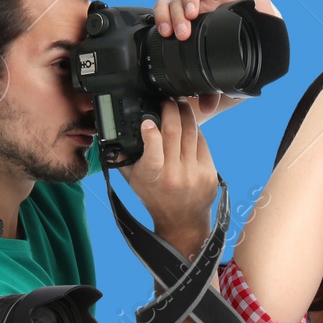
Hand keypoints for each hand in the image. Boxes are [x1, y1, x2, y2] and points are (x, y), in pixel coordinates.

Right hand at [123, 98, 217, 259]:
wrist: (182, 221)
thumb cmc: (155, 198)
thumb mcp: (133, 181)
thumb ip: (123, 158)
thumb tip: (112, 136)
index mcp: (154, 177)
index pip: (153, 152)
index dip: (150, 132)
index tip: (146, 121)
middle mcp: (175, 174)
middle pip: (175, 130)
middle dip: (170, 109)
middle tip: (166, 100)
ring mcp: (194, 172)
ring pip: (191, 131)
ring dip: (185, 113)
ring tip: (178, 105)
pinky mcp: (209, 171)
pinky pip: (202, 141)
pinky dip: (195, 130)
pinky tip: (189, 124)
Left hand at [153, 0, 280, 119]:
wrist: (266, 29)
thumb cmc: (240, 47)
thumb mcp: (224, 71)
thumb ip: (212, 90)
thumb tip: (203, 108)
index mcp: (189, 23)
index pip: (165, 14)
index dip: (162, 20)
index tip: (167, 35)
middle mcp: (197, 4)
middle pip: (175, 0)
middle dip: (175, 14)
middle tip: (183, 31)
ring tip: (196, 13)